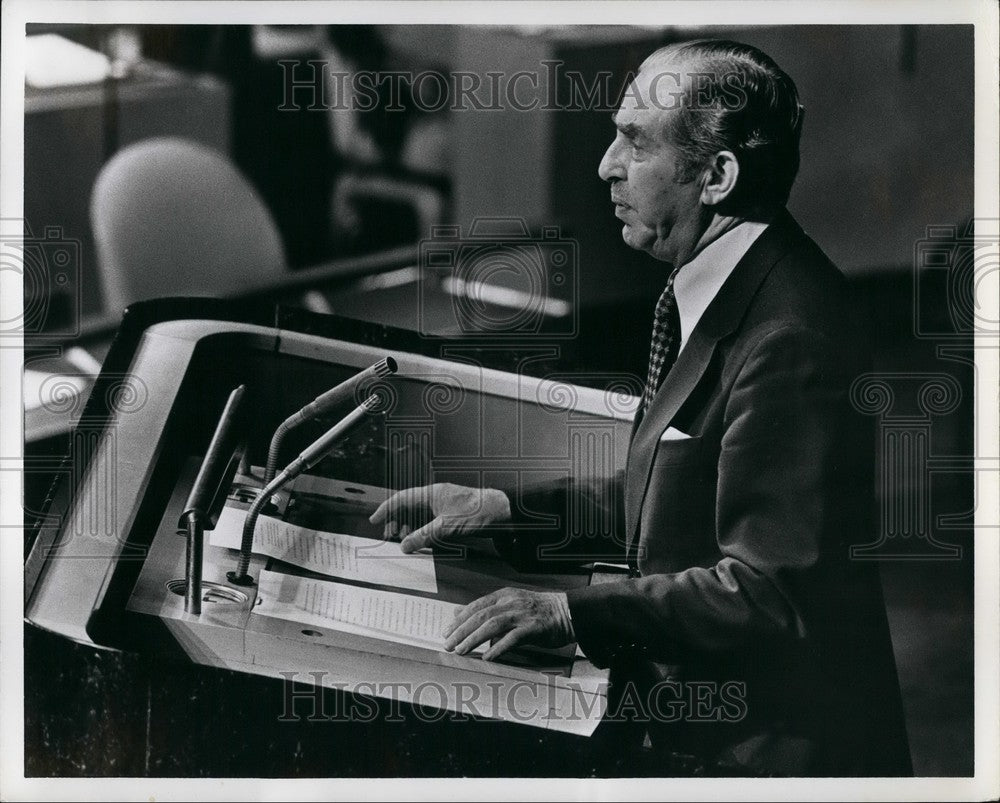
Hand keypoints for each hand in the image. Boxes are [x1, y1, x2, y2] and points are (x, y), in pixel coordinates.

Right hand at [369, 483, 510, 553]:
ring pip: (421, 514)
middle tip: (389, 535)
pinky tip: (425, 540)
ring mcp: (447, 504)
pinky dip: (424, 529)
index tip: (374, 519)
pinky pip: (432, 520)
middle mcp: (438, 496)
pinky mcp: (455, 513)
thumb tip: (404, 545)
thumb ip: (423, 536)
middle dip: (397, 521)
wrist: (504, 512)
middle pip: (410, 506)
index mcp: (433, 494)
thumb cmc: (478, 514)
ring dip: (411, 526)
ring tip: (405, 540)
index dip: (386, 509)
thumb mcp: (446, 528)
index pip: (402, 498)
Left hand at [443, 587, 574, 661]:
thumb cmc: (538, 610)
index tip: (446, 631)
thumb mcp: (510, 603)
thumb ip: (486, 609)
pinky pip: (512, 638)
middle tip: (449, 644)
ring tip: (462, 650)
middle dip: (462, 630)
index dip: (459, 619)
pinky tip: (487, 657)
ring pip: (492, 625)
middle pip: (480, 615)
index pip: (476, 606)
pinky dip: (498, 647)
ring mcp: (522, 614)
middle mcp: (511, 602)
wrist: (568, 612)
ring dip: (474, 639)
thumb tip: (459, 611)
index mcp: (504, 595)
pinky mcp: (533, 628)